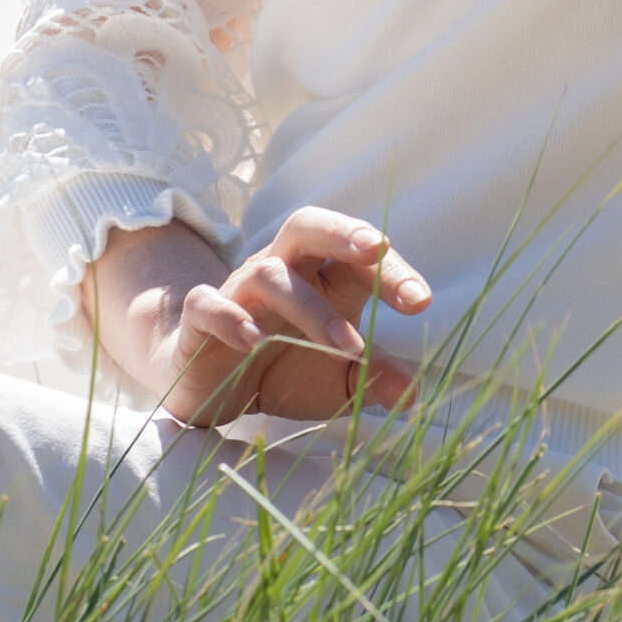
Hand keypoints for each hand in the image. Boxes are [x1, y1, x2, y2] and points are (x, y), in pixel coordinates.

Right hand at [88, 208, 430, 426]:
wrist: (208, 388)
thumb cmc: (283, 370)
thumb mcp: (334, 381)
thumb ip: (372, 380)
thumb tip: (414, 395)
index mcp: (320, 277)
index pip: (357, 257)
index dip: (391, 272)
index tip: (421, 300)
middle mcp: (281, 271)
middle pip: (307, 225)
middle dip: (343, 231)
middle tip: (379, 248)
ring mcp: (238, 290)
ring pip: (270, 274)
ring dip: (310, 306)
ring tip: (346, 344)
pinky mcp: (199, 318)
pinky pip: (208, 303)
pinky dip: (231, 317)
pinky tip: (255, 340)